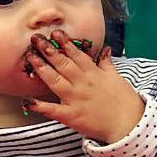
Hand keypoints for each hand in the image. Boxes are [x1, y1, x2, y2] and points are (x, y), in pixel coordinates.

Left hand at [23, 31, 144, 144]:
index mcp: (94, 74)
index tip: (55, 33)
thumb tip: (105, 50)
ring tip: (30, 57)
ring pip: (55, 81)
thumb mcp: (117, 78)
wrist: (128, 124)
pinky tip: (28, 100)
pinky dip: (40, 106)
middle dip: (49, 50)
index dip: (66, 43)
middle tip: (36, 39)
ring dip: (42, 69)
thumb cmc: (124, 101)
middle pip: (63, 64)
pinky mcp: (71, 116)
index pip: (77, 55)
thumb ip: (107, 64)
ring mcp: (75, 99)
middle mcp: (83, 84)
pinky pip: (53, 110)